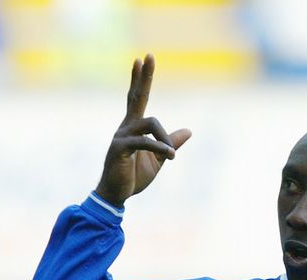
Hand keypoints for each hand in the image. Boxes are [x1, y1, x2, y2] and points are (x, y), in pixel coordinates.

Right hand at [95, 54, 191, 207]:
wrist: (117, 195)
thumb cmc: (134, 177)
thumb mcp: (158, 159)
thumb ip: (170, 143)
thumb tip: (189, 131)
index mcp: (134, 128)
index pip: (137, 98)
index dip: (141, 80)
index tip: (142, 59)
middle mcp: (126, 127)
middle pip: (136, 97)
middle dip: (143, 77)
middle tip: (148, 56)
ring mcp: (121, 136)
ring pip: (150, 123)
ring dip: (165, 139)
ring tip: (172, 156)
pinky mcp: (119, 149)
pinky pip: (144, 141)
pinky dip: (159, 147)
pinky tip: (169, 155)